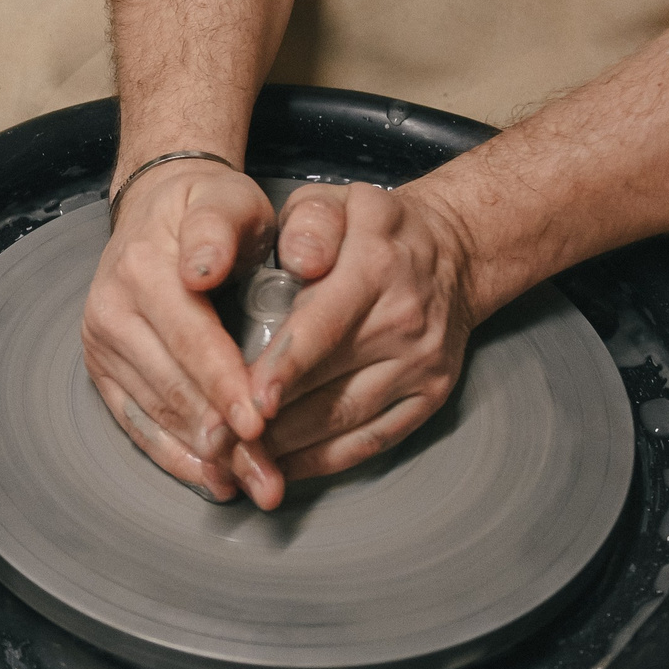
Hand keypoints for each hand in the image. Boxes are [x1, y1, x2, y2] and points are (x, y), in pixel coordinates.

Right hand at [80, 162, 281, 504]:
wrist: (156, 207)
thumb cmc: (209, 207)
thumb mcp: (226, 198)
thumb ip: (219, 227)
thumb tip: (202, 269)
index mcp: (142, 269)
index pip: (191, 340)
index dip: (225, 387)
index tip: (260, 426)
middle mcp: (111, 310)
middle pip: (174, 389)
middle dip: (224, 440)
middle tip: (270, 480)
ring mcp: (100, 343)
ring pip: (156, 414)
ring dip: (204, 459)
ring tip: (252, 487)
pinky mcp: (101, 369)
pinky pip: (136, 423)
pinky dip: (173, 457)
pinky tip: (210, 479)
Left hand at [245, 182, 478, 490]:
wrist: (452, 253)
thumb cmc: (369, 228)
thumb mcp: (335, 200)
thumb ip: (308, 222)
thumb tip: (300, 257)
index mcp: (375, 268)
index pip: (322, 327)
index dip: (282, 368)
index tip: (244, 401)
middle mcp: (405, 323)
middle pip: (329, 384)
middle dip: (268, 422)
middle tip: (215, 442)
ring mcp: (422, 366)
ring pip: (347, 421)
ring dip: (290, 450)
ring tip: (237, 464)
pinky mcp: (430, 397)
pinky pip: (373, 441)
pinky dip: (325, 461)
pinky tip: (283, 468)